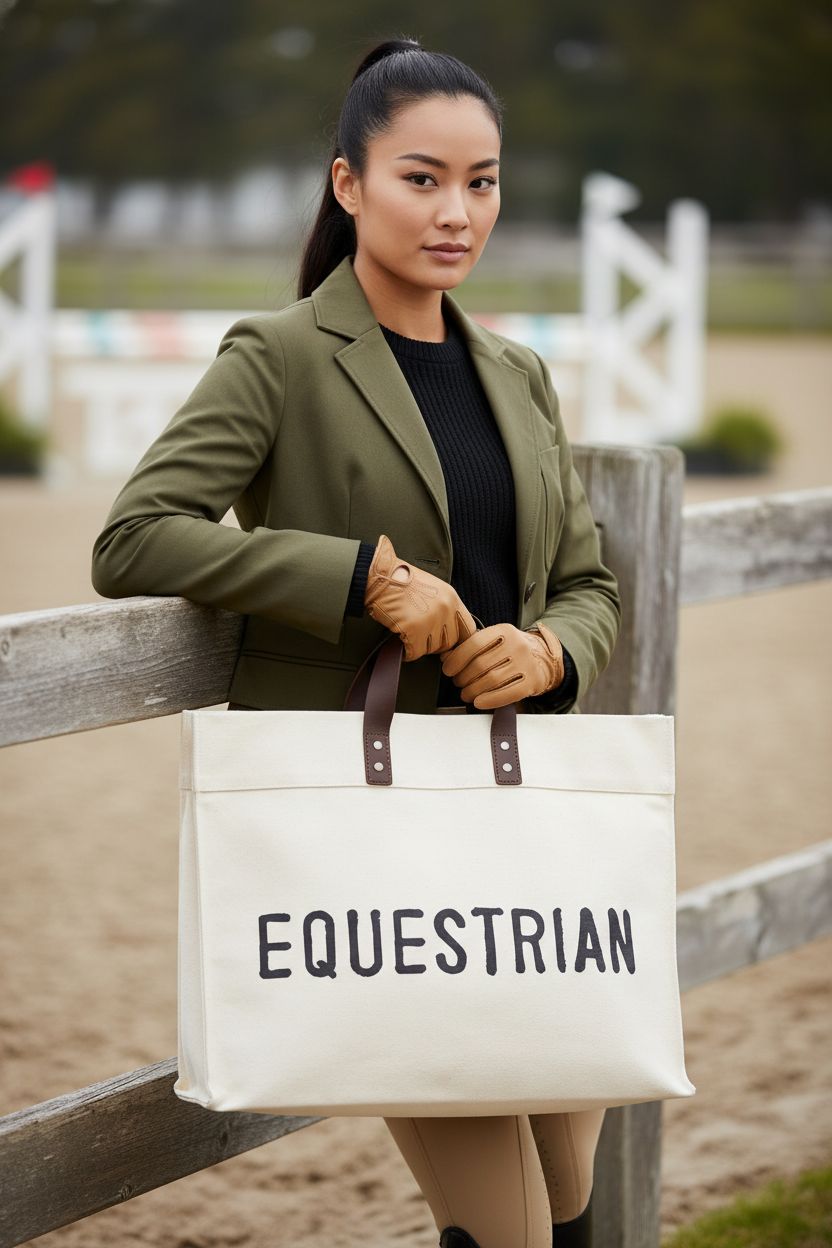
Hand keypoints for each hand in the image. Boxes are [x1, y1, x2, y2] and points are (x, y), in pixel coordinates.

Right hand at [363, 534, 477, 661]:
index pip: (468, 629)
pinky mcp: (414, 629)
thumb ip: (444, 607)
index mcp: (452, 598)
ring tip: (409, 637)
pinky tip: (401, 643)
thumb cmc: (401, 581)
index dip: (458, 639)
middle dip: (435, 644)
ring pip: (432, 649)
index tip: (448, 643)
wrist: (380, 577)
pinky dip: (407, 652)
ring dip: (420, 647)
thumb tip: (448, 629)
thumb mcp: (432, 588)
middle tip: (422, 640)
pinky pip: (415, 652)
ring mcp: (430, 620)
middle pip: (450, 642)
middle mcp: (445, 610)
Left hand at [440, 621, 564, 709]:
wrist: (543, 658)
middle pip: (480, 665)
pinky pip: (508, 694)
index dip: (457, 659)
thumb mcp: (495, 641)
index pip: (474, 644)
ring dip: (473, 691)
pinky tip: (479, 702)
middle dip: (463, 678)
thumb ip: (472, 646)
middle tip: (458, 683)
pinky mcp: (533, 681)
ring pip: (491, 681)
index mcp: (504, 631)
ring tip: (466, 694)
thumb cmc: (512, 651)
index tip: (448, 670)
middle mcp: (516, 645)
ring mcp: (526, 663)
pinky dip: (490, 700)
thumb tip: (446, 657)